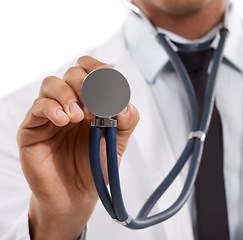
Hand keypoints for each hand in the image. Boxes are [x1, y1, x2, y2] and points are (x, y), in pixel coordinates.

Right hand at [17, 56, 138, 239]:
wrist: (77, 193)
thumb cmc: (96, 165)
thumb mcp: (118, 142)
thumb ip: (126, 121)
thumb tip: (124, 103)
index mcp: (92, 101)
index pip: (91, 70)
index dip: (100, 70)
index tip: (108, 85)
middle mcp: (70, 102)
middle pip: (73, 72)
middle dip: (86, 85)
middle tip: (94, 109)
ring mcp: (50, 113)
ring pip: (52, 83)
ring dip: (68, 94)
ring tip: (78, 117)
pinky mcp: (33, 127)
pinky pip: (38, 106)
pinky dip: (52, 108)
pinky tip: (64, 121)